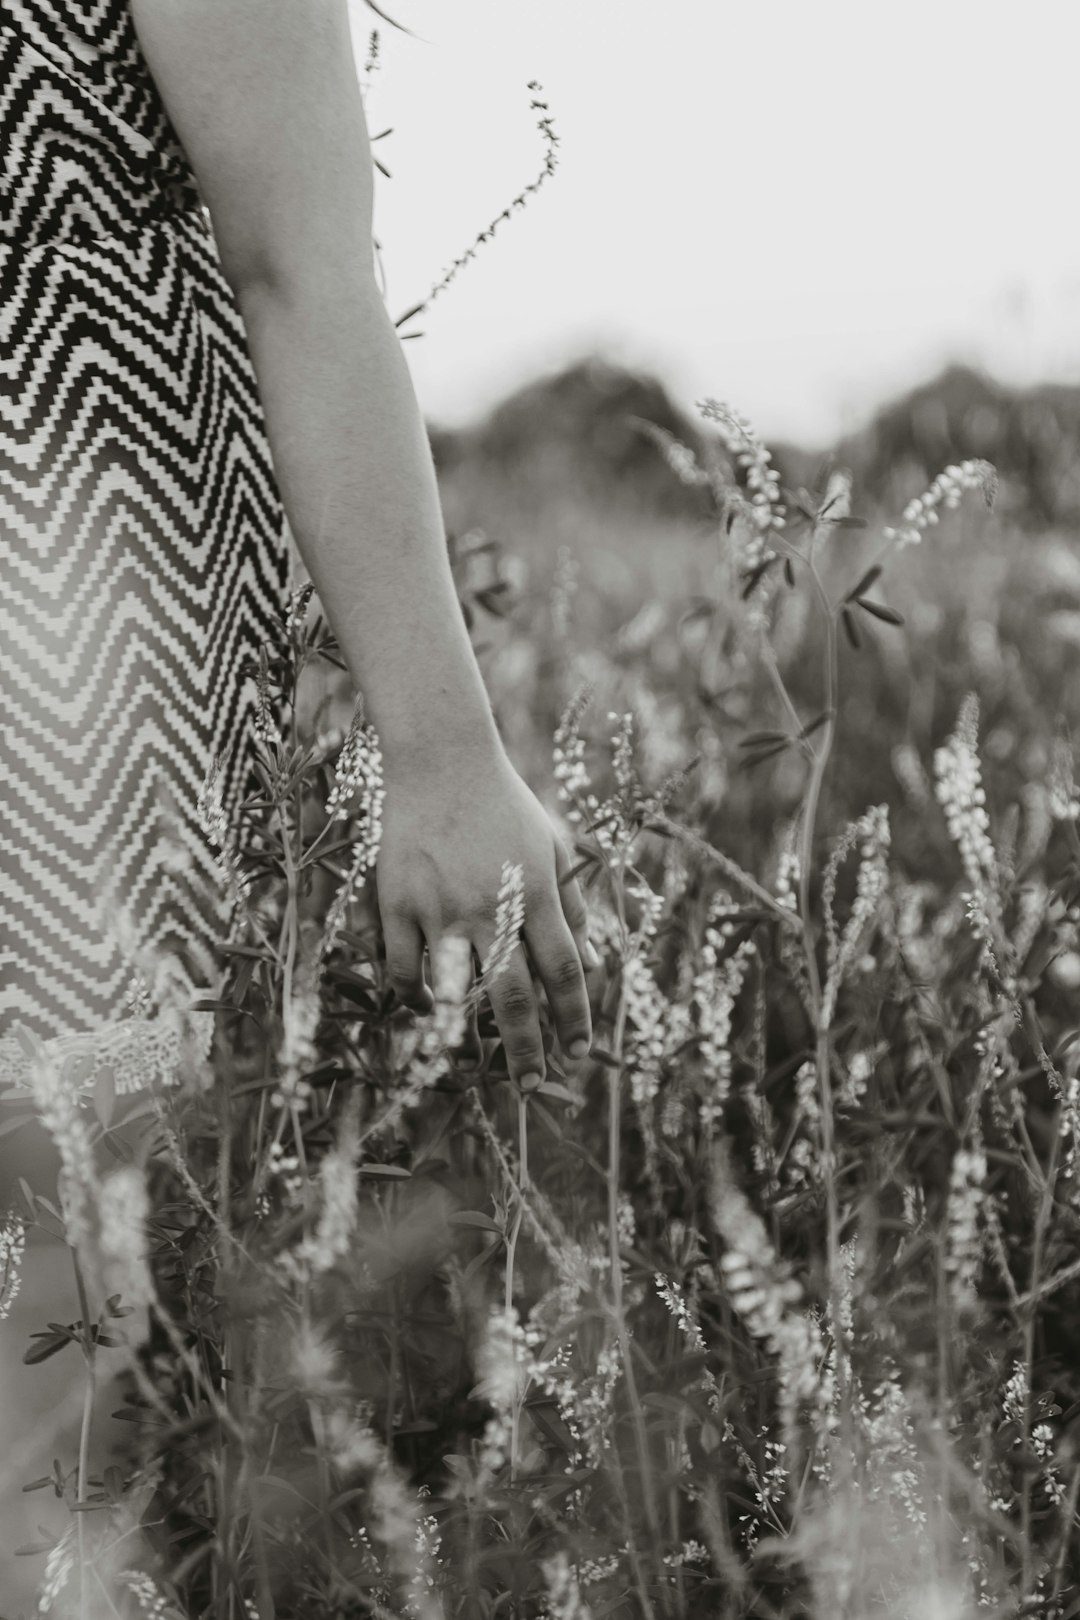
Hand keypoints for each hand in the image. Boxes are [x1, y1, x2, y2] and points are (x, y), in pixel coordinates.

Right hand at [373, 738, 596, 1083]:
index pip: (564, 972)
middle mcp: (491, 907)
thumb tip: (592, 965)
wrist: (439, 757)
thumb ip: (573, 905)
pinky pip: (402, 971)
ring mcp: (440, 909)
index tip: (578, 1053)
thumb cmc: (502, 803)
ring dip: (465, 1031)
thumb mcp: (552, 845)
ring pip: (455, 994)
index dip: (574, 1019)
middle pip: (514, 999)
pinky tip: (425, 1003)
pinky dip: (413, 996)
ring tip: (471, 1048)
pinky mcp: (396, 904)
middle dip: (526, 1051)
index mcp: (536, 893)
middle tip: (532, 1086)